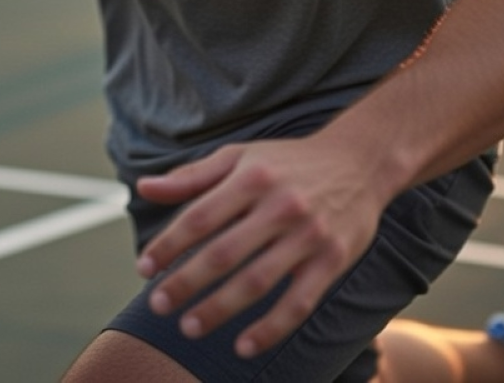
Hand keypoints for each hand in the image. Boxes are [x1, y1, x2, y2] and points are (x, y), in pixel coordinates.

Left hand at [134, 130, 388, 359]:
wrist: (359, 161)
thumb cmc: (287, 161)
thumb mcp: (239, 156)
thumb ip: (192, 176)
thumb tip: (143, 188)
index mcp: (251, 177)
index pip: (200, 216)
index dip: (169, 244)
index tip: (143, 268)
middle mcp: (279, 205)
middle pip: (224, 252)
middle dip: (186, 282)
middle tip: (157, 306)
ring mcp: (308, 235)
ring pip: (257, 282)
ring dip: (220, 309)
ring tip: (188, 328)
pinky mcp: (332, 260)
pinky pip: (298, 303)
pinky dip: (270, 329)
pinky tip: (243, 347)